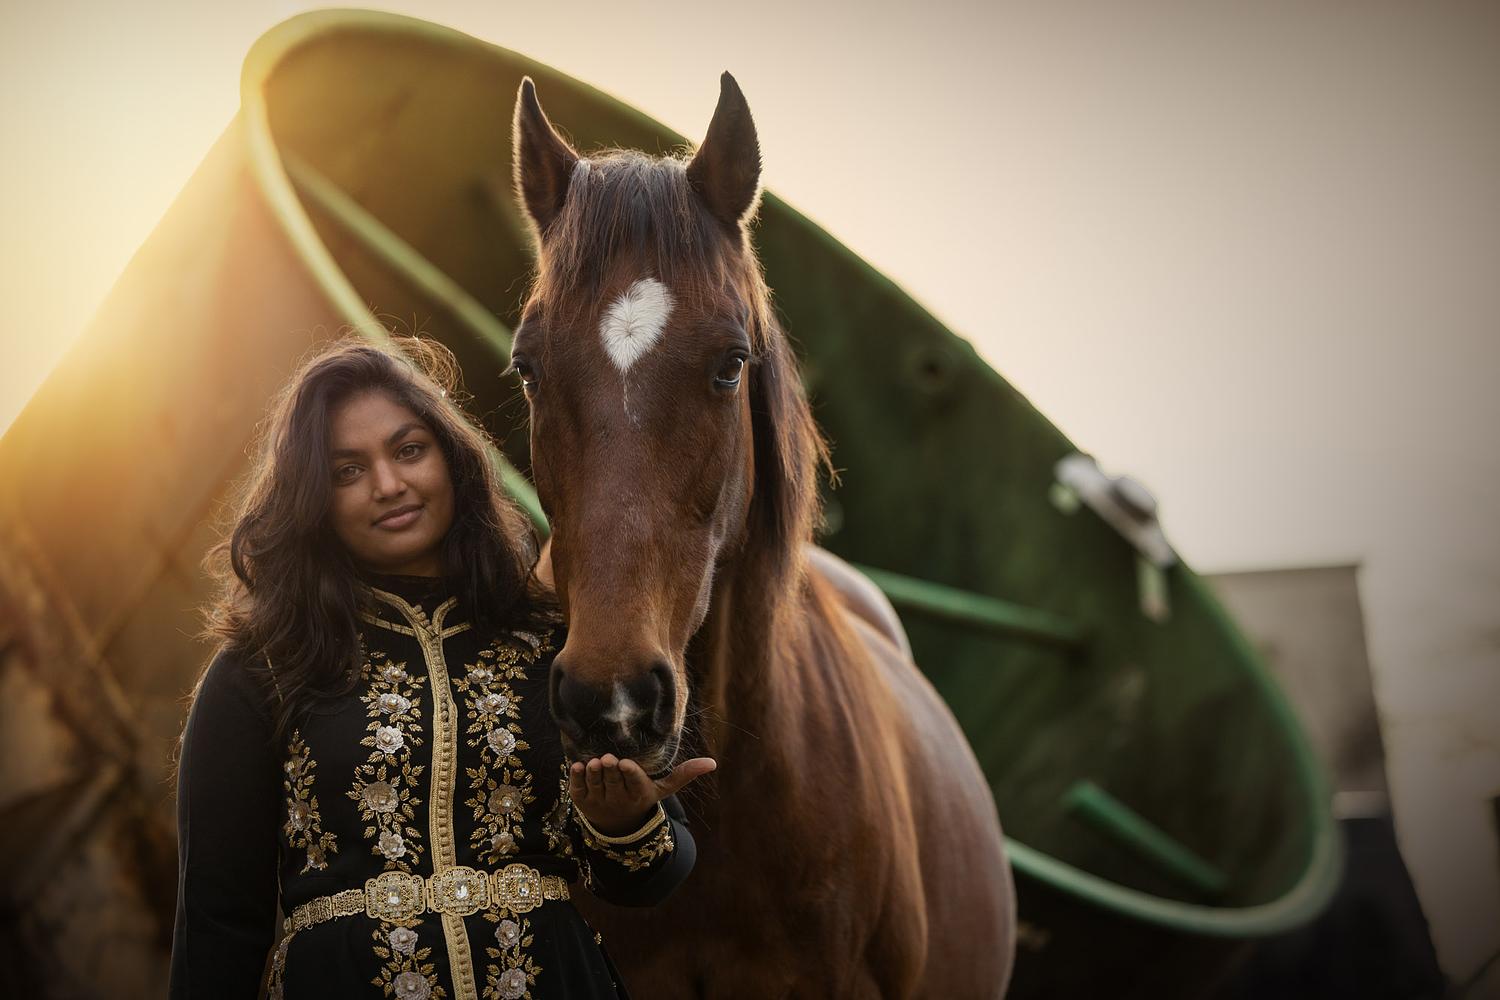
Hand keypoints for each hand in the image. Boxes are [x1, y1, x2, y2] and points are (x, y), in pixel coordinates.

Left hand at [569, 753, 715, 836]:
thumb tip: (712, 763)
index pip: (634, 783)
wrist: (617, 825)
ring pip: (595, 784)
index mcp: (639, 794)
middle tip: (607, 758)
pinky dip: (576, 777)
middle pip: (613, 781)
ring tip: (594, 762)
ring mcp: (598, 800)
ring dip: (593, 773)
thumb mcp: (663, 789)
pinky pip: (577, 788)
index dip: (629, 773)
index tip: (625, 762)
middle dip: (610, 769)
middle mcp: (618, 799)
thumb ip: (684, 774)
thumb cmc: (641, 797)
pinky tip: (577, 766)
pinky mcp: (582, 800)